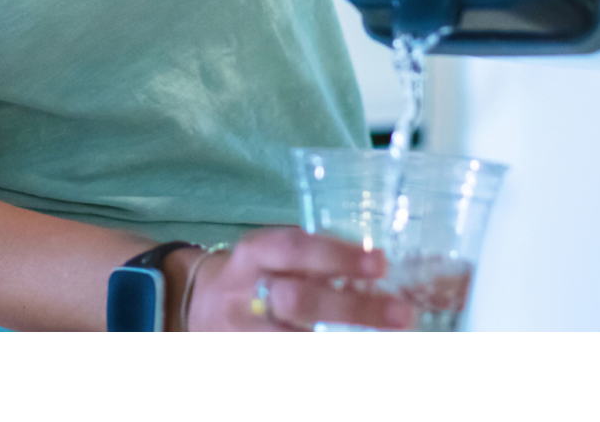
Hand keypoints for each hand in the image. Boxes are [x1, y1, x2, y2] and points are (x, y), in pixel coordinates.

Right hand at [180, 228, 412, 331]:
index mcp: (256, 254)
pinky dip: (323, 348)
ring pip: (291, 338)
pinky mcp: (245, 349)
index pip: (296, 249)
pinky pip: (285, 350)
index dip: (338, 256)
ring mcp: (245, 331)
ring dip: (343, 337)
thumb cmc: (257, 275)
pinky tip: (358, 342)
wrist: (198, 308)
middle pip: (300, 302)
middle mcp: (246, 293)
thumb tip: (386, 268)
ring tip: (390, 336)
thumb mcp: (275, 256)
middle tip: (402, 313)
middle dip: (353, 310)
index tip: (381, 264)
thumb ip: (318, 259)